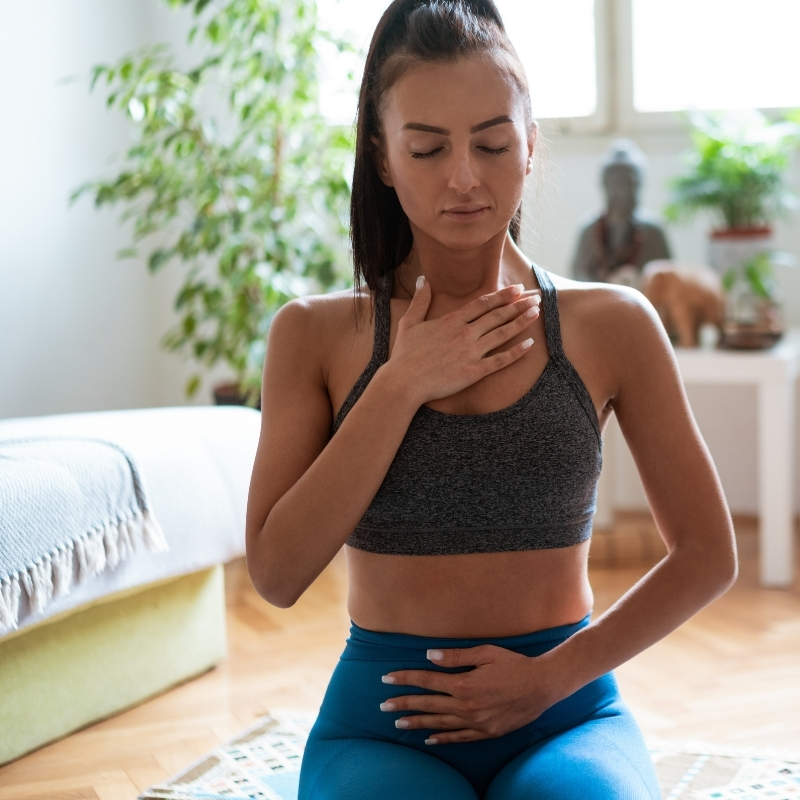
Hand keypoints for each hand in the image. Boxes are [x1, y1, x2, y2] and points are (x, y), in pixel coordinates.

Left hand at [379, 644, 560, 744]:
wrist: (542, 687)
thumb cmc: (514, 665)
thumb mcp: (485, 653)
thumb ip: (456, 656)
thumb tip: (429, 656)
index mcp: (464, 684)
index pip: (427, 681)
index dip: (406, 679)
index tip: (387, 679)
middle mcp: (466, 706)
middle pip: (428, 705)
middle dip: (404, 703)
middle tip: (383, 705)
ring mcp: (476, 722)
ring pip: (440, 723)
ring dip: (417, 722)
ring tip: (398, 723)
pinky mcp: (487, 732)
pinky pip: (459, 737)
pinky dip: (443, 738)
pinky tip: (429, 739)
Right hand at [387, 277, 540, 406]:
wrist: (404, 382)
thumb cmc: (405, 354)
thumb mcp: (409, 323)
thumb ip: (420, 301)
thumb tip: (423, 280)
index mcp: (451, 321)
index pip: (482, 304)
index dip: (502, 295)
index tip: (516, 289)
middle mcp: (464, 334)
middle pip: (497, 316)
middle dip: (518, 305)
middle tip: (536, 297)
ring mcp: (471, 353)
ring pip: (502, 334)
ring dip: (521, 322)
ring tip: (536, 313)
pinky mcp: (473, 371)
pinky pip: (500, 361)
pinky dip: (516, 352)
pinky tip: (529, 344)